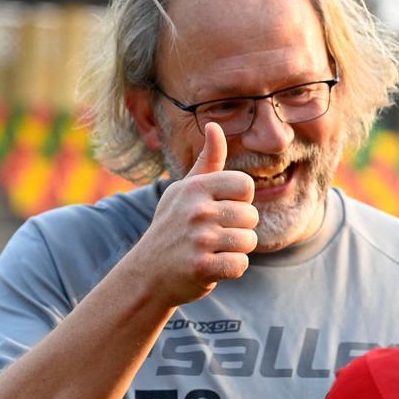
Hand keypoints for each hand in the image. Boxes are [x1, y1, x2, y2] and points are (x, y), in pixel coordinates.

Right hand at [137, 122, 258, 304]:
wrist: (147, 273)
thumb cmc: (173, 226)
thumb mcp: (185, 189)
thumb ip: (207, 160)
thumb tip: (215, 125)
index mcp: (195, 188)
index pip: (245, 185)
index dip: (240, 200)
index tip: (222, 208)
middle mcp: (197, 210)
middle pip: (250, 216)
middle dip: (239, 228)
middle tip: (213, 235)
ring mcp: (199, 239)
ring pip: (249, 241)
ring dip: (236, 250)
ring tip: (213, 249)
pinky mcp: (202, 267)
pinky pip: (240, 264)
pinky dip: (231, 268)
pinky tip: (212, 266)